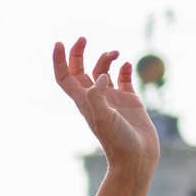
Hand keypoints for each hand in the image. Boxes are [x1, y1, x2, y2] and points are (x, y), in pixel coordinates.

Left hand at [52, 38, 159, 176]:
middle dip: (79, 53)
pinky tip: (126, 64)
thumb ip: (99, 96)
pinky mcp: (130, 100)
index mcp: (84, 101)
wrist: (137, 158)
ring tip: (115, 54)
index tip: (59, 43)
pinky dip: (124, 67)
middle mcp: (96, 97)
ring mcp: (113, 98)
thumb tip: (102, 75)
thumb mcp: (104, 119)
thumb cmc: (118, 142)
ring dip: (106, 58)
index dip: (59, 60)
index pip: (65, 78)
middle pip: (80, 70)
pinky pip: (124, 78)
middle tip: (83, 38)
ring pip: (103, 70)